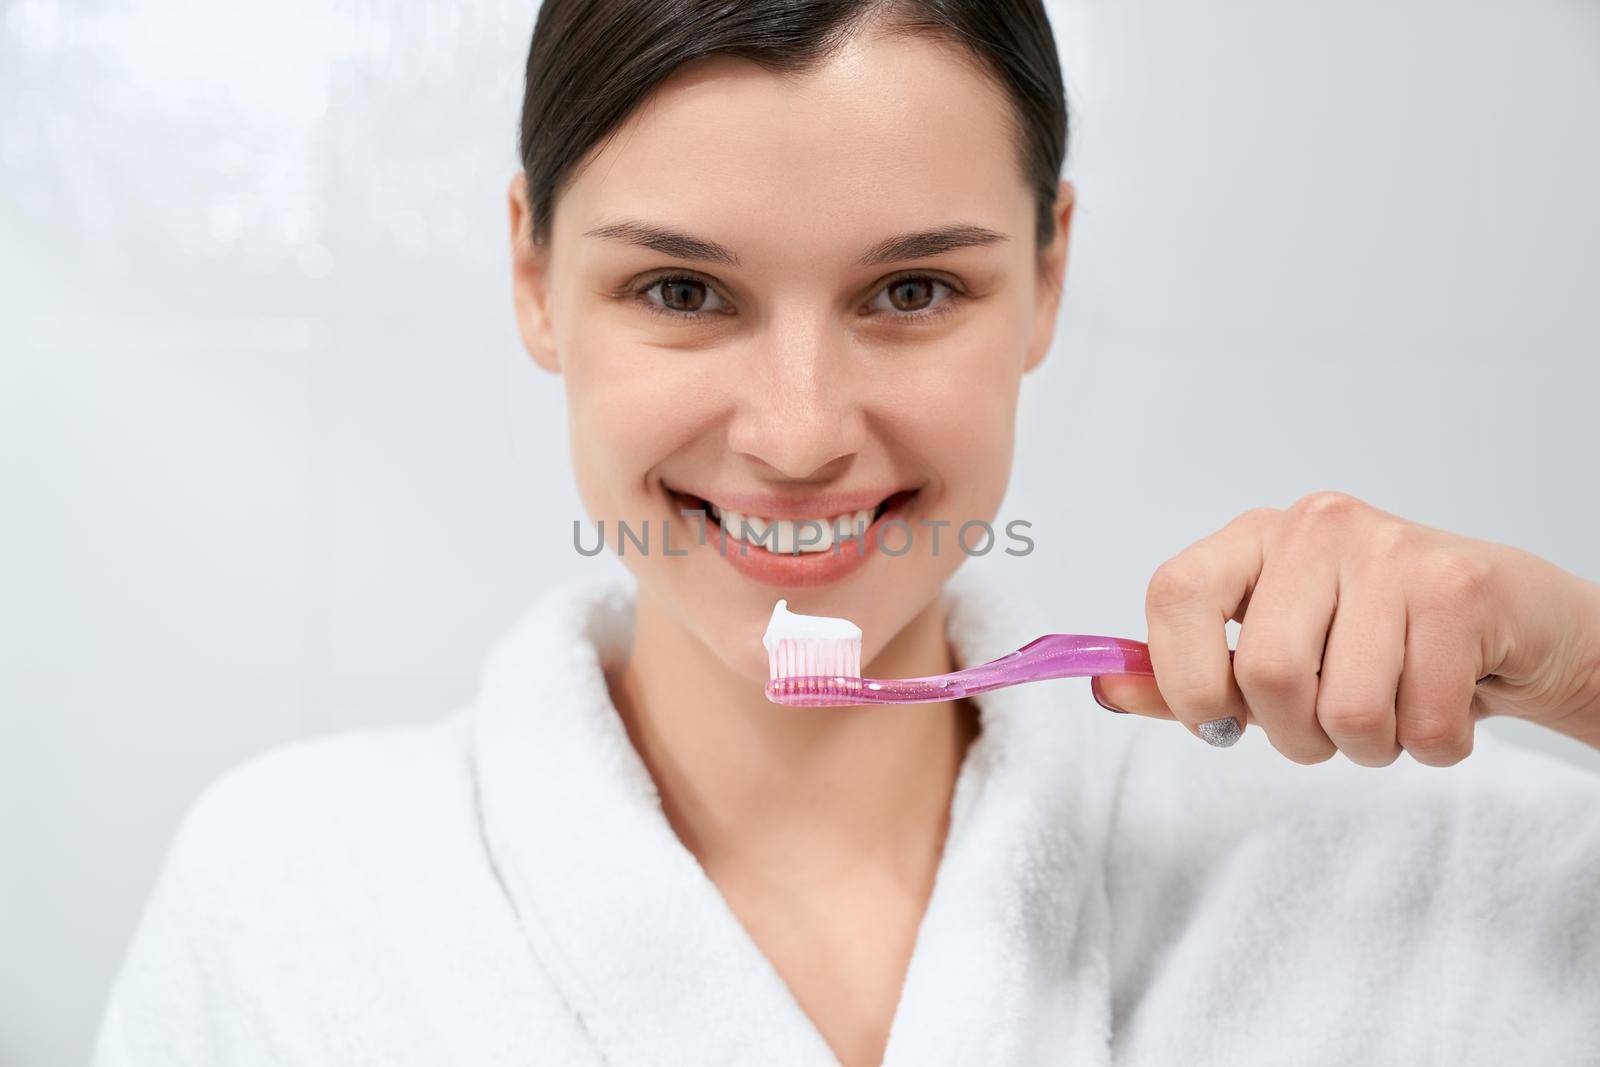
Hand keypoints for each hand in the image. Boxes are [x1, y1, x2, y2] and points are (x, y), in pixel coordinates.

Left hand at [1092, 491, 1599, 762]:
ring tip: (1393, 708)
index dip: (1184, 677)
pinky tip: (1446, 703)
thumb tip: (1103, 687)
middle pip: (1265, 673)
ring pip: (1344, 709)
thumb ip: (1187, 677)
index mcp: (1254, 537)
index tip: (1217, 719)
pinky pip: (1420, 723)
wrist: (1520, 627)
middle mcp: (1315, 527)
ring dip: (1369, 746)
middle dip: (1296, 736)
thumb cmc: (1383, 643)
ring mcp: (1390, 550)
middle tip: (1329, 727)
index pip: (1174, 594)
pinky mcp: (1459, 589)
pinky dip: (1432, 746)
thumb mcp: (1276, 652)